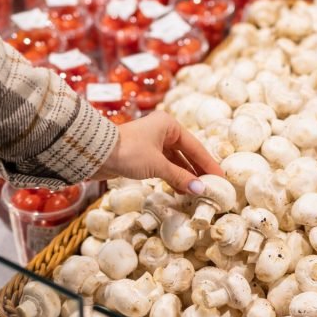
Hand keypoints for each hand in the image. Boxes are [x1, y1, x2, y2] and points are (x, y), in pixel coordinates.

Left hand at [93, 111, 222, 193]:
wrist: (96, 154)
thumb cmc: (128, 152)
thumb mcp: (157, 165)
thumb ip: (180, 177)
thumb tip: (200, 189)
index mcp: (169, 125)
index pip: (195, 147)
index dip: (208, 164)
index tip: (220, 178)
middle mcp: (162, 131)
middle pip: (186, 153)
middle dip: (198, 171)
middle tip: (212, 186)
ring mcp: (151, 143)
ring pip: (174, 161)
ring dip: (185, 176)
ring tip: (197, 191)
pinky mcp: (142, 155)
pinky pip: (163, 167)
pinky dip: (172, 177)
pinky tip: (180, 189)